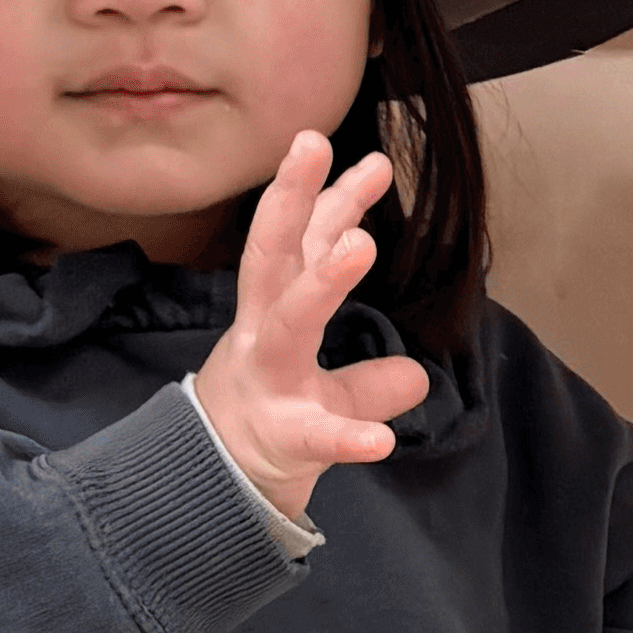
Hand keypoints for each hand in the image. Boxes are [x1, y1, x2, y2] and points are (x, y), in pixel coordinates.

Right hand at [193, 134, 428, 521]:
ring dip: (322, 282)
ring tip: (359, 245)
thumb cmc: (270, 421)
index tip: (357, 152)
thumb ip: (369, 374)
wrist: (216, 488)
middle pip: (273, 256)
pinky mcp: (283, 439)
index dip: (323, 196)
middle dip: (292, 199)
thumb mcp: (323, 390)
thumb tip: (416, 375)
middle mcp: (264, 336)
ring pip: (290, 324)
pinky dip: (349, 435)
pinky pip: (318, 435)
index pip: (298, 244)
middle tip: (314, 143)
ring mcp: (270, 384)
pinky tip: (382, 440)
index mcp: (272, 313)